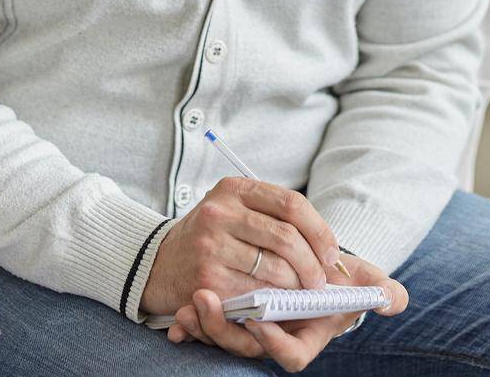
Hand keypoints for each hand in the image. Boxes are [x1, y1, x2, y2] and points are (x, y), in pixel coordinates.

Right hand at [140, 177, 342, 319]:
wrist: (158, 263)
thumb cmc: (210, 237)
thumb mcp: (234, 210)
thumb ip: (273, 216)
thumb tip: (326, 244)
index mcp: (234, 189)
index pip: (291, 204)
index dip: (319, 230)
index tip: (331, 253)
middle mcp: (220, 212)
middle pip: (286, 237)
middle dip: (313, 263)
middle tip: (320, 280)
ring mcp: (211, 245)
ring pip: (275, 268)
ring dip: (296, 285)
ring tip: (302, 291)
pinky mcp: (207, 279)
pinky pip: (255, 292)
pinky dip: (274, 300)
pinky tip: (277, 301)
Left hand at [167, 251, 408, 370]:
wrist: (313, 272)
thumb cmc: (340, 281)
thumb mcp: (364, 283)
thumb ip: (380, 292)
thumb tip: (394, 299)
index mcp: (307, 336)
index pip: (291, 356)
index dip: (275, 345)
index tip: (261, 323)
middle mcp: (275, 339)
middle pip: (245, 347)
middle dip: (223, 330)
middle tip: (206, 301)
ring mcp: (248, 333)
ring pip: (221, 339)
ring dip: (202, 325)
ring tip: (190, 301)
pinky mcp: (229, 321)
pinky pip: (205, 329)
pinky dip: (188, 326)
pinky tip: (174, 319)